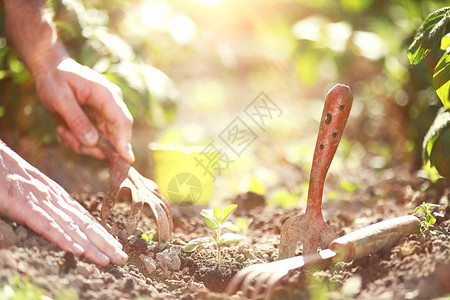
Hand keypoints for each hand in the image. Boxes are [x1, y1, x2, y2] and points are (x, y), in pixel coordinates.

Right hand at [0, 142, 127, 265]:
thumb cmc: (8, 174)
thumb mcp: (32, 191)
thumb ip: (46, 206)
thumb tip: (60, 221)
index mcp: (57, 196)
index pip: (84, 219)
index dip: (101, 234)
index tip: (116, 247)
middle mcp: (54, 199)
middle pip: (84, 225)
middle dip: (105, 243)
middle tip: (122, 258)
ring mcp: (41, 201)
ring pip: (71, 227)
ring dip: (91, 246)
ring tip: (107, 259)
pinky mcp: (24, 205)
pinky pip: (46, 224)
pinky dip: (63, 238)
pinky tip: (77, 250)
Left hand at [34, 57, 134, 162]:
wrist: (51, 70)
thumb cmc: (56, 80)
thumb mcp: (59, 99)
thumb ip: (76, 119)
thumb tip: (93, 141)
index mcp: (106, 95)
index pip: (122, 121)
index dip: (125, 141)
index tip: (127, 160)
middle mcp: (112, 105)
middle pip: (115, 134)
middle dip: (95, 146)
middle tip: (71, 139)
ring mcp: (107, 114)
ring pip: (102, 141)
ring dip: (81, 142)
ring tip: (62, 128)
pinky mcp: (100, 121)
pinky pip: (93, 140)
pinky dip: (78, 139)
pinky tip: (65, 128)